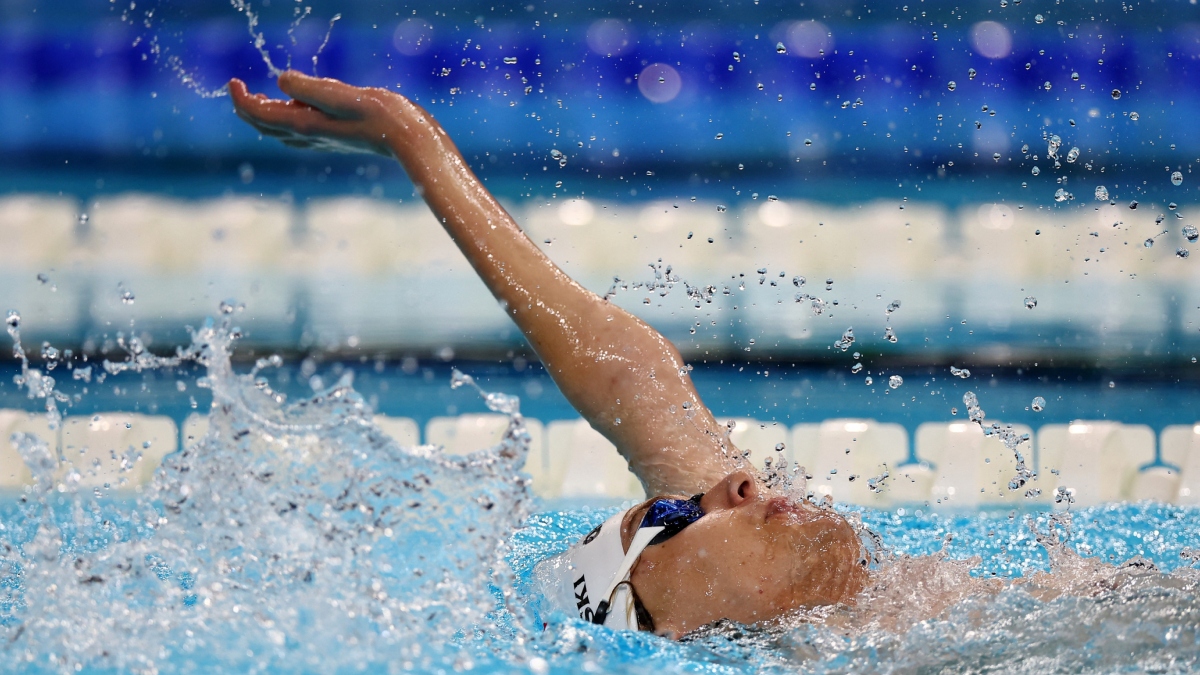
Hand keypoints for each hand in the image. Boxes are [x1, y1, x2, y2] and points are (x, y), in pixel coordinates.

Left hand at [229, 71, 399, 155]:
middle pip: (265, 126)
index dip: (240, 98)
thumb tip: (281, 81)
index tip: (233, 80)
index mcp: (305, 125)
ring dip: (265, 115)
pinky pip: (298, 131)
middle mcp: (309, 136)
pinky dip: (285, 118)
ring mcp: (321, 139)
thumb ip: (307, 87)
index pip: (259, 114)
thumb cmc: (378, 115)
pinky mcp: (334, 137)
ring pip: (280, 131)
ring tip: (260, 97)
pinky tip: (296, 107)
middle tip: (239, 87)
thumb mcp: (340, 94)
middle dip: (247, 108)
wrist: (407, 138)